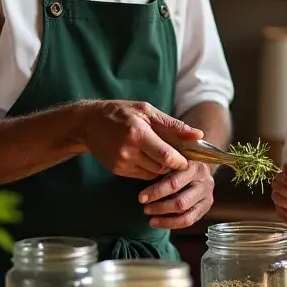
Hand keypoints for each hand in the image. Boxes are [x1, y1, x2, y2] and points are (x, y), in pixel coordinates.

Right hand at [83, 101, 201, 180]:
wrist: (87, 124)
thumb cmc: (120, 112)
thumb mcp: (147, 111)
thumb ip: (173, 126)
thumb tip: (198, 135)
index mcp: (138, 133)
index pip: (167, 156)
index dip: (182, 161)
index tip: (189, 158)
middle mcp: (129, 151)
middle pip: (162, 167)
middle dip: (174, 164)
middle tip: (178, 154)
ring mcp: (122, 163)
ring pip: (154, 174)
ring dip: (162, 166)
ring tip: (161, 152)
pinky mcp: (117, 171)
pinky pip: (142, 175)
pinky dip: (150, 168)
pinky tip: (147, 155)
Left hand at [138, 161, 214, 228]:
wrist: (202, 167)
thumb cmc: (184, 163)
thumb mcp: (176, 160)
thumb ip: (165, 169)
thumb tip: (144, 182)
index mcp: (195, 168)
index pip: (174, 183)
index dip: (156, 192)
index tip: (142, 197)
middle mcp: (204, 183)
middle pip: (180, 201)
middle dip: (160, 207)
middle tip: (145, 208)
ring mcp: (207, 196)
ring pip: (185, 213)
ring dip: (166, 219)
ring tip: (151, 219)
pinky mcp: (206, 207)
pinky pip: (189, 220)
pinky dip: (173, 224)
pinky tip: (160, 223)